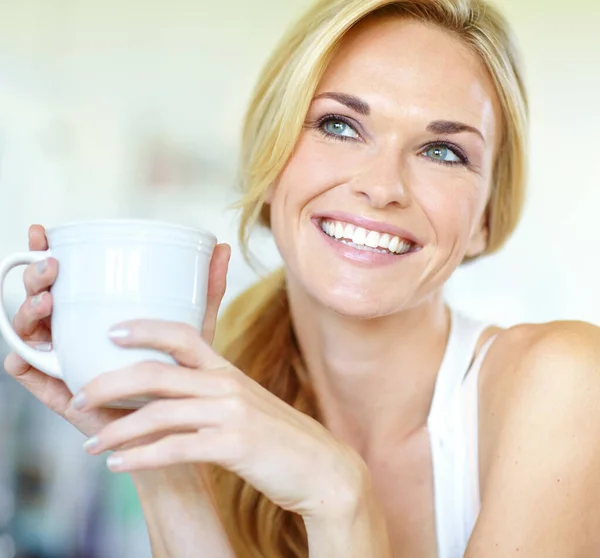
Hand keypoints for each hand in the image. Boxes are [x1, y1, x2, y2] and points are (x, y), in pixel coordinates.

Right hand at [3, 224, 230, 439]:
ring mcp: (63, 360)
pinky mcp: (60, 391)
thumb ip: (206, 290)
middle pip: (41, 296)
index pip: (64, 275)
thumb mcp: (194, 328)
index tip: (45, 231)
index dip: (46, 251)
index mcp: (95, 312)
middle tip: (53, 266)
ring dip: (27, 310)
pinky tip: (22, 353)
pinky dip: (20, 360)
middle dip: (36, 276)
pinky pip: (28, 373)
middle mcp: (74, 331)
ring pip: (29, 329)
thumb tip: (223, 247)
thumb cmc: (181, 372)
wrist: (174, 427)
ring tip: (48, 301)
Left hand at [78, 319, 367, 518]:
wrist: (322, 468)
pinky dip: (141, 457)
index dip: (144, 328)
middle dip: (110, 382)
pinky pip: (174, 448)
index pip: (182, 335)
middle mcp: (226, 385)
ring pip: (158, 413)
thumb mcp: (246, 404)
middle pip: (156, 373)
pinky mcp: (233, 445)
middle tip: (80, 396)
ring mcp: (231, 413)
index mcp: (227, 371)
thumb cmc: (278, 438)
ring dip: (117, 430)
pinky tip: (119, 465)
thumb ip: (212, 394)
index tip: (111, 331)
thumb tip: (170, 396)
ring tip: (92, 443)